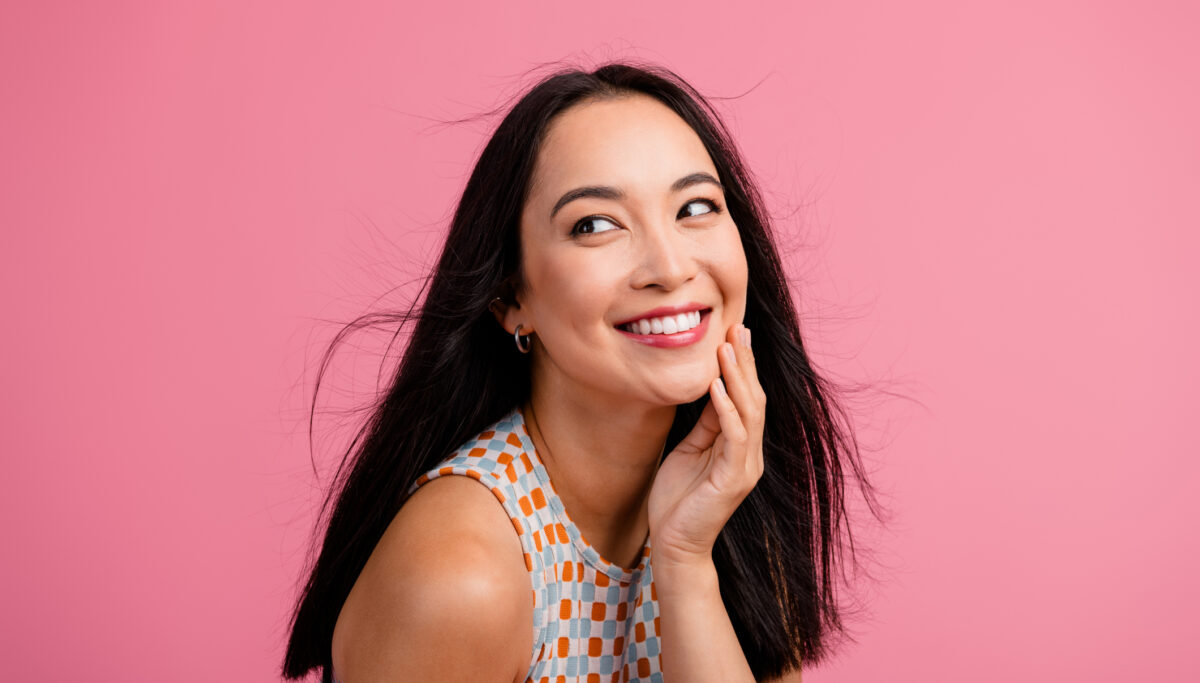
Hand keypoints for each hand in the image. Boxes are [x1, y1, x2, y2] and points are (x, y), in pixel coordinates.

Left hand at [647, 322, 765, 568]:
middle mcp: (750, 456)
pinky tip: (716, 387)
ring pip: (749, 413)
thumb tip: (711, 388)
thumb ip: (705, 424)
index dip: (742, 366)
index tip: (733, 333)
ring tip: (726, 348)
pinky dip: (726, 409)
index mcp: (741, 448)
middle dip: (745, 363)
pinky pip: (734, 436)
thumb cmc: (677, 500)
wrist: (675, 546)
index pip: (748, 399)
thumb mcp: (689, 451)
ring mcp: (745, 468)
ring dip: (738, 378)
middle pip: (755, 399)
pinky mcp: (733, 480)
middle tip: (736, 328)